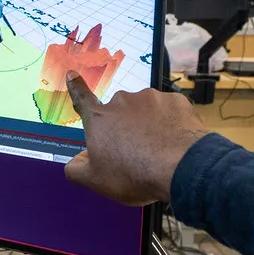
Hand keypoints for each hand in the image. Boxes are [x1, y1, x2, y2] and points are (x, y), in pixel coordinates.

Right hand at [64, 73, 210, 205]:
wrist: (180, 168)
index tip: (72, 74)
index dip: (76, 87)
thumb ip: (77, 169)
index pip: (82, 99)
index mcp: (99, 119)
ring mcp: (151, 98)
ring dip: (148, 125)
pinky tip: (173, 141)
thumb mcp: (96, 180)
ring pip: (145, 111)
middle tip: (134, 151)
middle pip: (119, 112)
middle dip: (124, 127)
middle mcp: (122, 101)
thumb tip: (76, 161)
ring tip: (156, 150)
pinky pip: (169, 111)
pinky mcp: (175, 101)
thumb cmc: (134, 174)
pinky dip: (170, 123)